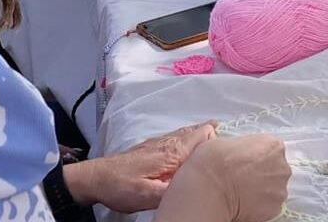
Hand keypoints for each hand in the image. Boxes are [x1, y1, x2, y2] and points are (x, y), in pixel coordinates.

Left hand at [66, 121, 215, 212]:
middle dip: (212, 132)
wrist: (97, 178)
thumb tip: (195, 189)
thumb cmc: (122, 186)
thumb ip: (173, 191)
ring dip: (200, 134)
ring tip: (216, 134)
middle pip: (196, 131)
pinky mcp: (151, 148)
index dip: (217, 137)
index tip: (230, 145)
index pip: (202, 136)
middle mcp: (168, 143)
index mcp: (173, 152)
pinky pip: (177, 138)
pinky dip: (188, 137)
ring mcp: (159, 143)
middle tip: (228, 138)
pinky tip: (189, 145)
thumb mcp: (149, 195)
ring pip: (186, 134)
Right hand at [156, 135, 289, 221]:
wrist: (208, 187)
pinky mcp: (274, 208)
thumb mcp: (230, 141)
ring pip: (273, 189)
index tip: (246, 161)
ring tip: (241, 190)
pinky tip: (243, 201)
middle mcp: (281, 167)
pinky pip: (268, 205)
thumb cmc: (215, 161)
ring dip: (261, 190)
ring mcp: (279, 189)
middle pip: (276, 169)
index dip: (258, 156)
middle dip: (262, 173)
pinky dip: (258, 204)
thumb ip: (245, 147)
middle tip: (243, 177)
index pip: (272, 149)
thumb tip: (241, 154)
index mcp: (273, 145)